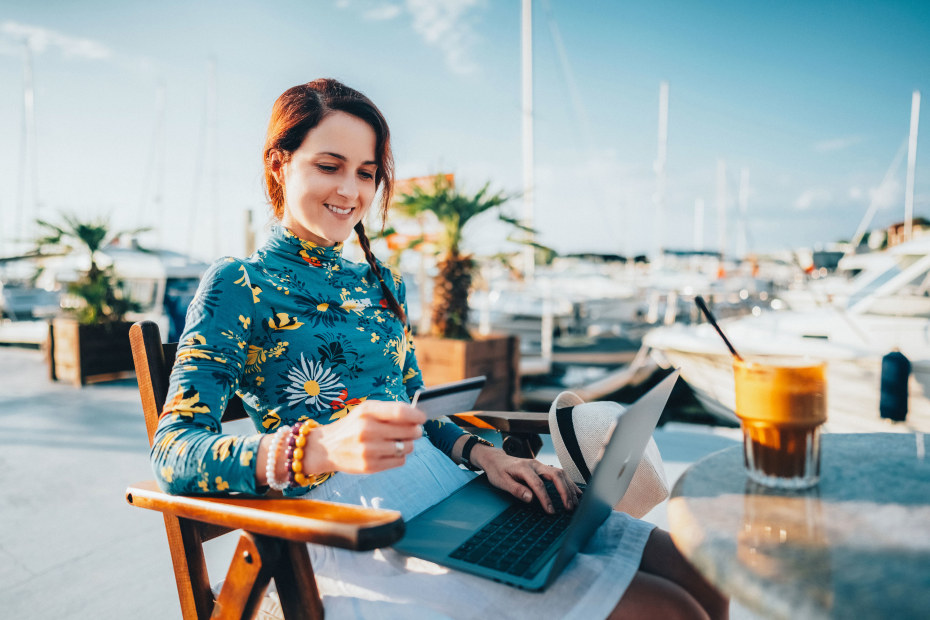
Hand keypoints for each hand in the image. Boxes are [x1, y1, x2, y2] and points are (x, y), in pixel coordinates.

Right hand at [303, 400, 424, 474]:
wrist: (326, 448)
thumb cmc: (352, 426)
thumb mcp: (365, 410)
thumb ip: (390, 411)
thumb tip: (418, 417)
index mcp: (367, 411)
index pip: (400, 412)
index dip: (417, 415)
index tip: (422, 418)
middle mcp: (367, 430)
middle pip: (409, 431)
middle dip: (416, 431)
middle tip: (414, 431)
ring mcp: (368, 450)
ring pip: (406, 447)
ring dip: (408, 444)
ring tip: (399, 441)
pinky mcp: (370, 466)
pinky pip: (400, 461)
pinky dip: (400, 456)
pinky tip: (390, 452)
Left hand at [470, 444, 581, 513]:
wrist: (496, 459)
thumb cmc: (498, 471)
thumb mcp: (501, 482)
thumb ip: (516, 489)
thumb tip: (530, 498)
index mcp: (524, 468)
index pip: (538, 484)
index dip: (546, 498)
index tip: (551, 511)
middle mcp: (535, 464)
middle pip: (555, 475)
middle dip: (564, 491)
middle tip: (569, 507)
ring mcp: (540, 465)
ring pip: (560, 473)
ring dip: (569, 488)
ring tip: (574, 503)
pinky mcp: (543, 468)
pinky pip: (560, 473)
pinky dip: (569, 483)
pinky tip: (575, 492)